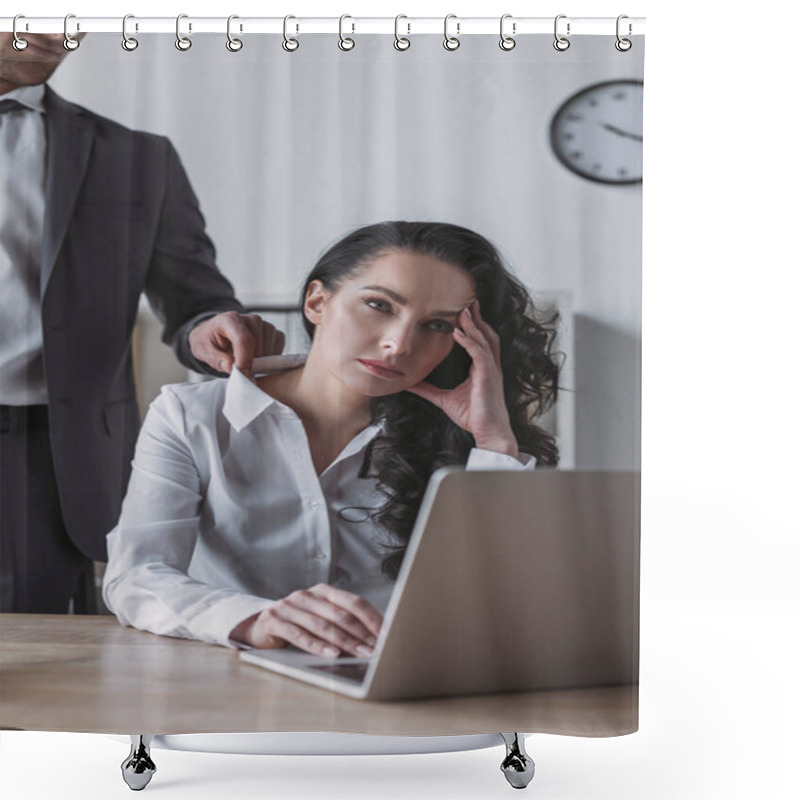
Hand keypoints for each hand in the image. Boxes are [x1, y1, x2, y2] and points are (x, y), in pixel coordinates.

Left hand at [188, 311, 284, 378]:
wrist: (215, 333)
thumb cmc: (210, 341)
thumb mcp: (203, 350)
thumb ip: (216, 358)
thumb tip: (231, 367)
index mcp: (230, 320)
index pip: (243, 340)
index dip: (244, 360)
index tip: (243, 375)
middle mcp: (250, 319)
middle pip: (258, 346)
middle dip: (250, 363)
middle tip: (239, 369)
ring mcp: (264, 324)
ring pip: (269, 348)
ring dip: (260, 361)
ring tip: (245, 361)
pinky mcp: (273, 332)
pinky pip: (278, 347)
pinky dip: (269, 357)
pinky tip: (257, 357)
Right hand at [230, 583, 382, 656]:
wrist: (262, 626)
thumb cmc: (300, 624)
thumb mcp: (321, 618)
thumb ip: (343, 623)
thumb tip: (377, 638)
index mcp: (323, 591)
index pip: (353, 602)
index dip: (371, 618)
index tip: (387, 634)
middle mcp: (307, 595)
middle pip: (340, 615)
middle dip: (361, 633)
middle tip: (376, 649)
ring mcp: (289, 606)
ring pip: (322, 625)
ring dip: (344, 642)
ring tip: (360, 653)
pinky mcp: (274, 620)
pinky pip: (299, 634)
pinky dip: (317, 646)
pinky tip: (331, 654)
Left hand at [407, 301, 517, 456]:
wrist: (489, 433)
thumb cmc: (473, 416)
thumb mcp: (445, 400)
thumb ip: (429, 390)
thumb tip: (411, 384)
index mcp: (482, 368)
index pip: (479, 340)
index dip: (473, 325)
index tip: (464, 312)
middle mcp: (489, 366)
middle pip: (485, 334)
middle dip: (477, 318)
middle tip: (468, 301)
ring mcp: (490, 370)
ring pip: (484, 340)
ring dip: (473, 324)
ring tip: (463, 311)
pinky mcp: (488, 377)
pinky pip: (480, 354)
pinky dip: (470, 342)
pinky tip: (459, 333)